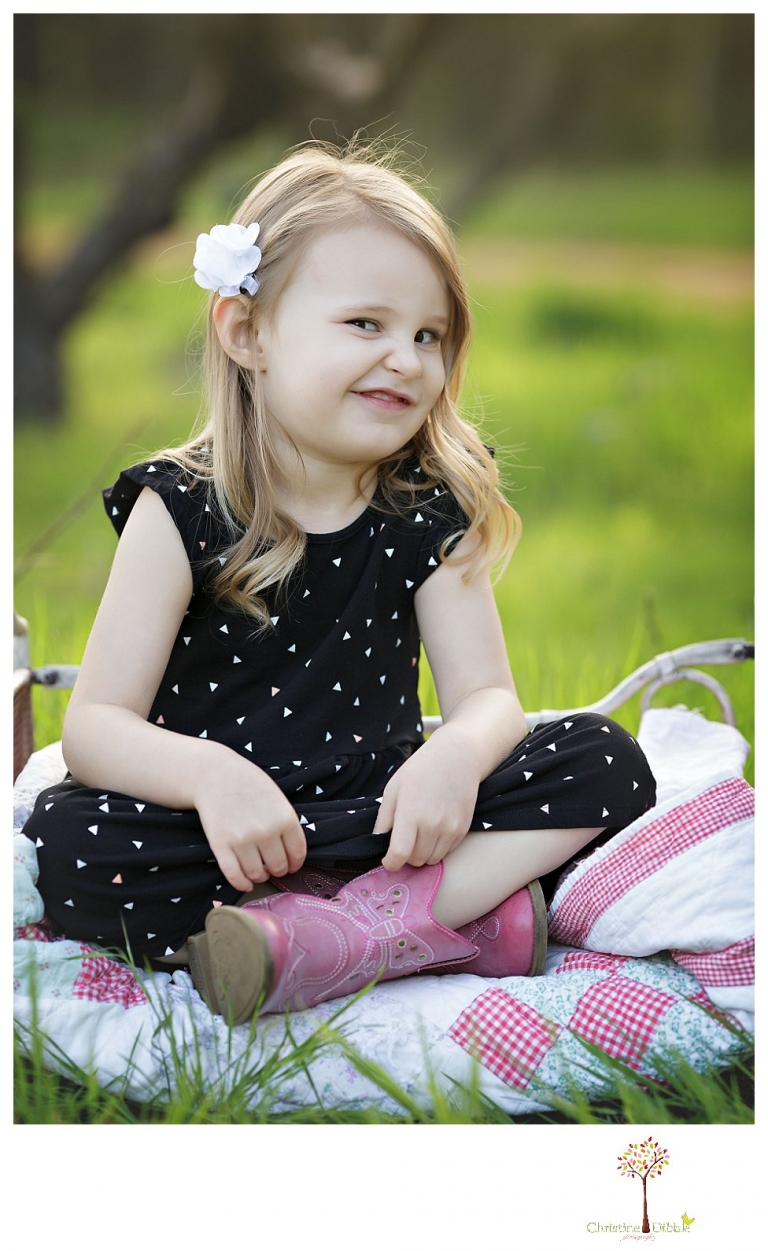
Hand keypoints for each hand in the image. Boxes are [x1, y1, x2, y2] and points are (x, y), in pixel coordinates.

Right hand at [193, 746, 306, 890]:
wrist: (214, 774)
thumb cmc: (248, 784)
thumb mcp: (277, 797)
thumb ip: (286, 823)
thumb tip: (292, 854)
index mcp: (284, 817)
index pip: (297, 853)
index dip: (295, 863)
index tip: (291, 865)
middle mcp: (265, 831)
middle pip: (278, 866)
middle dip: (277, 869)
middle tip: (272, 866)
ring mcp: (242, 840)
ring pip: (257, 874)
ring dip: (260, 876)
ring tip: (259, 870)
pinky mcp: (220, 845)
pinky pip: (234, 875)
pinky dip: (242, 883)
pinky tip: (246, 883)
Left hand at [374, 731, 480, 870]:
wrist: (458, 756)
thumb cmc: (420, 770)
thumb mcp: (394, 789)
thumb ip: (384, 819)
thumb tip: (378, 842)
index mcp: (410, 813)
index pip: (399, 854)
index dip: (391, 863)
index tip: (388, 860)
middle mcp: (432, 824)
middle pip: (416, 860)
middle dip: (406, 856)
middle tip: (404, 840)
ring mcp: (450, 828)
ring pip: (432, 860)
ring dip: (422, 853)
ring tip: (420, 834)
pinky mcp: (463, 829)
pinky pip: (447, 852)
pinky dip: (438, 847)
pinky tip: (435, 828)